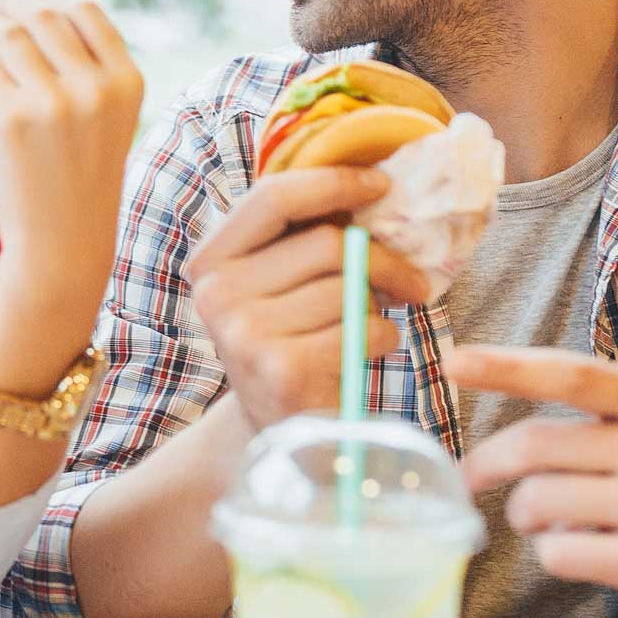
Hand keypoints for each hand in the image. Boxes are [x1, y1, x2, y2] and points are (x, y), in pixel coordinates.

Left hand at [0, 0, 143, 305]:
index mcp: (127, 82)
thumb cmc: (83, 175)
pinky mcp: (11, 119)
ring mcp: (52, 103)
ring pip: (9, 32)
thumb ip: (86, 64)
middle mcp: (94, 88)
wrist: (64, 239)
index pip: (86, 11)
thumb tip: (34, 2)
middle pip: (45, 14)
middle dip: (12, 0)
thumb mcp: (107, 116)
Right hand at [185, 166, 430, 430]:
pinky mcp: (282, 370)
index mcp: (209, 261)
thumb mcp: (276, 285)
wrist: (279, 435)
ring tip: (366, 328)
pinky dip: (383, 340)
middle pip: (327, 243)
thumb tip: (372, 185)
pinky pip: (363, 329)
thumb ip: (300, 237)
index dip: (333, 182)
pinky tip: (363, 356)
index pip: (273, 196)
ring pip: (350, 287)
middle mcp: (215, 295)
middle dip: (383, 259)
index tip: (381, 185)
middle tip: (409, 281)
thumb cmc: (291, 343)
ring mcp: (244, 334)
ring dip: (378, 307)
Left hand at [451, 238, 617, 617]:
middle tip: (474, 475)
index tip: (453, 361)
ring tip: (553, 515)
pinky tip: (584, 550)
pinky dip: (551, 553)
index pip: (571, 375)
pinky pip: (557, 553)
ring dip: (525, 514)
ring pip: (539, 503)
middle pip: (536, 447)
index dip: (508, 367)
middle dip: (490, 464)